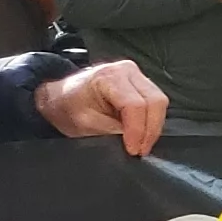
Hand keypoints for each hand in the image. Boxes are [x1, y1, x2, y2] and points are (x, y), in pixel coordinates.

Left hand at [34, 61, 166, 154]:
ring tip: (141, 142)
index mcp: (108, 77)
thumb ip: (112, 131)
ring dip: (153, 125)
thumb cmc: (67, 106)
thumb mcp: (85, 123)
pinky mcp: (142, 82)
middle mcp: (127, 70)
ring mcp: (137, 74)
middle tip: (141, 150)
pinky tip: (142, 131)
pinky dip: (151, 119)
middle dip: (150, 130)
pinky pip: (156, 102)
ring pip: (160, 102)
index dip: (138, 130)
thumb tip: (135, 141)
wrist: (62, 95)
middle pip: (155, 101)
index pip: (135, 105)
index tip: (134, 149)